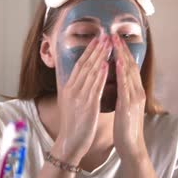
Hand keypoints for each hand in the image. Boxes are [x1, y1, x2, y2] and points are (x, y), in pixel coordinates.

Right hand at [53, 36, 111, 163]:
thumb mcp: (71, 102)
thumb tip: (82, 76)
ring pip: (91, 73)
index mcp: (68, 87)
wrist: (69, 142)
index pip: (79, 64)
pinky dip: (101, 75)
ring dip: (100, 57)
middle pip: (85, 64)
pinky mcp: (87, 106)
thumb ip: (76, 88)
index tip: (97, 38)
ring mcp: (79, 97)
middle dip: (96, 49)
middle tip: (105, 35)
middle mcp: (72, 89)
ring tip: (109, 44)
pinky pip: (95, 87)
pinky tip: (106, 65)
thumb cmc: (73, 123)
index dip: (89, 50)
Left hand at [112, 34, 146, 159]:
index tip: (115, 39)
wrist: (132, 146)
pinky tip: (117, 62)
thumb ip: (123, 93)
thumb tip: (117, 81)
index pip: (129, 67)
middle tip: (114, 34)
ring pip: (129, 72)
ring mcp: (134, 97)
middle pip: (130, 65)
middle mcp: (137, 91)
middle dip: (122, 49)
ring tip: (115, 41)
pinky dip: (121, 72)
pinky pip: (125, 85)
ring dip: (121, 55)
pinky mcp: (129, 105)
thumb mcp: (125, 106)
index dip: (123, 52)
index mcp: (135, 91)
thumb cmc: (126, 127)